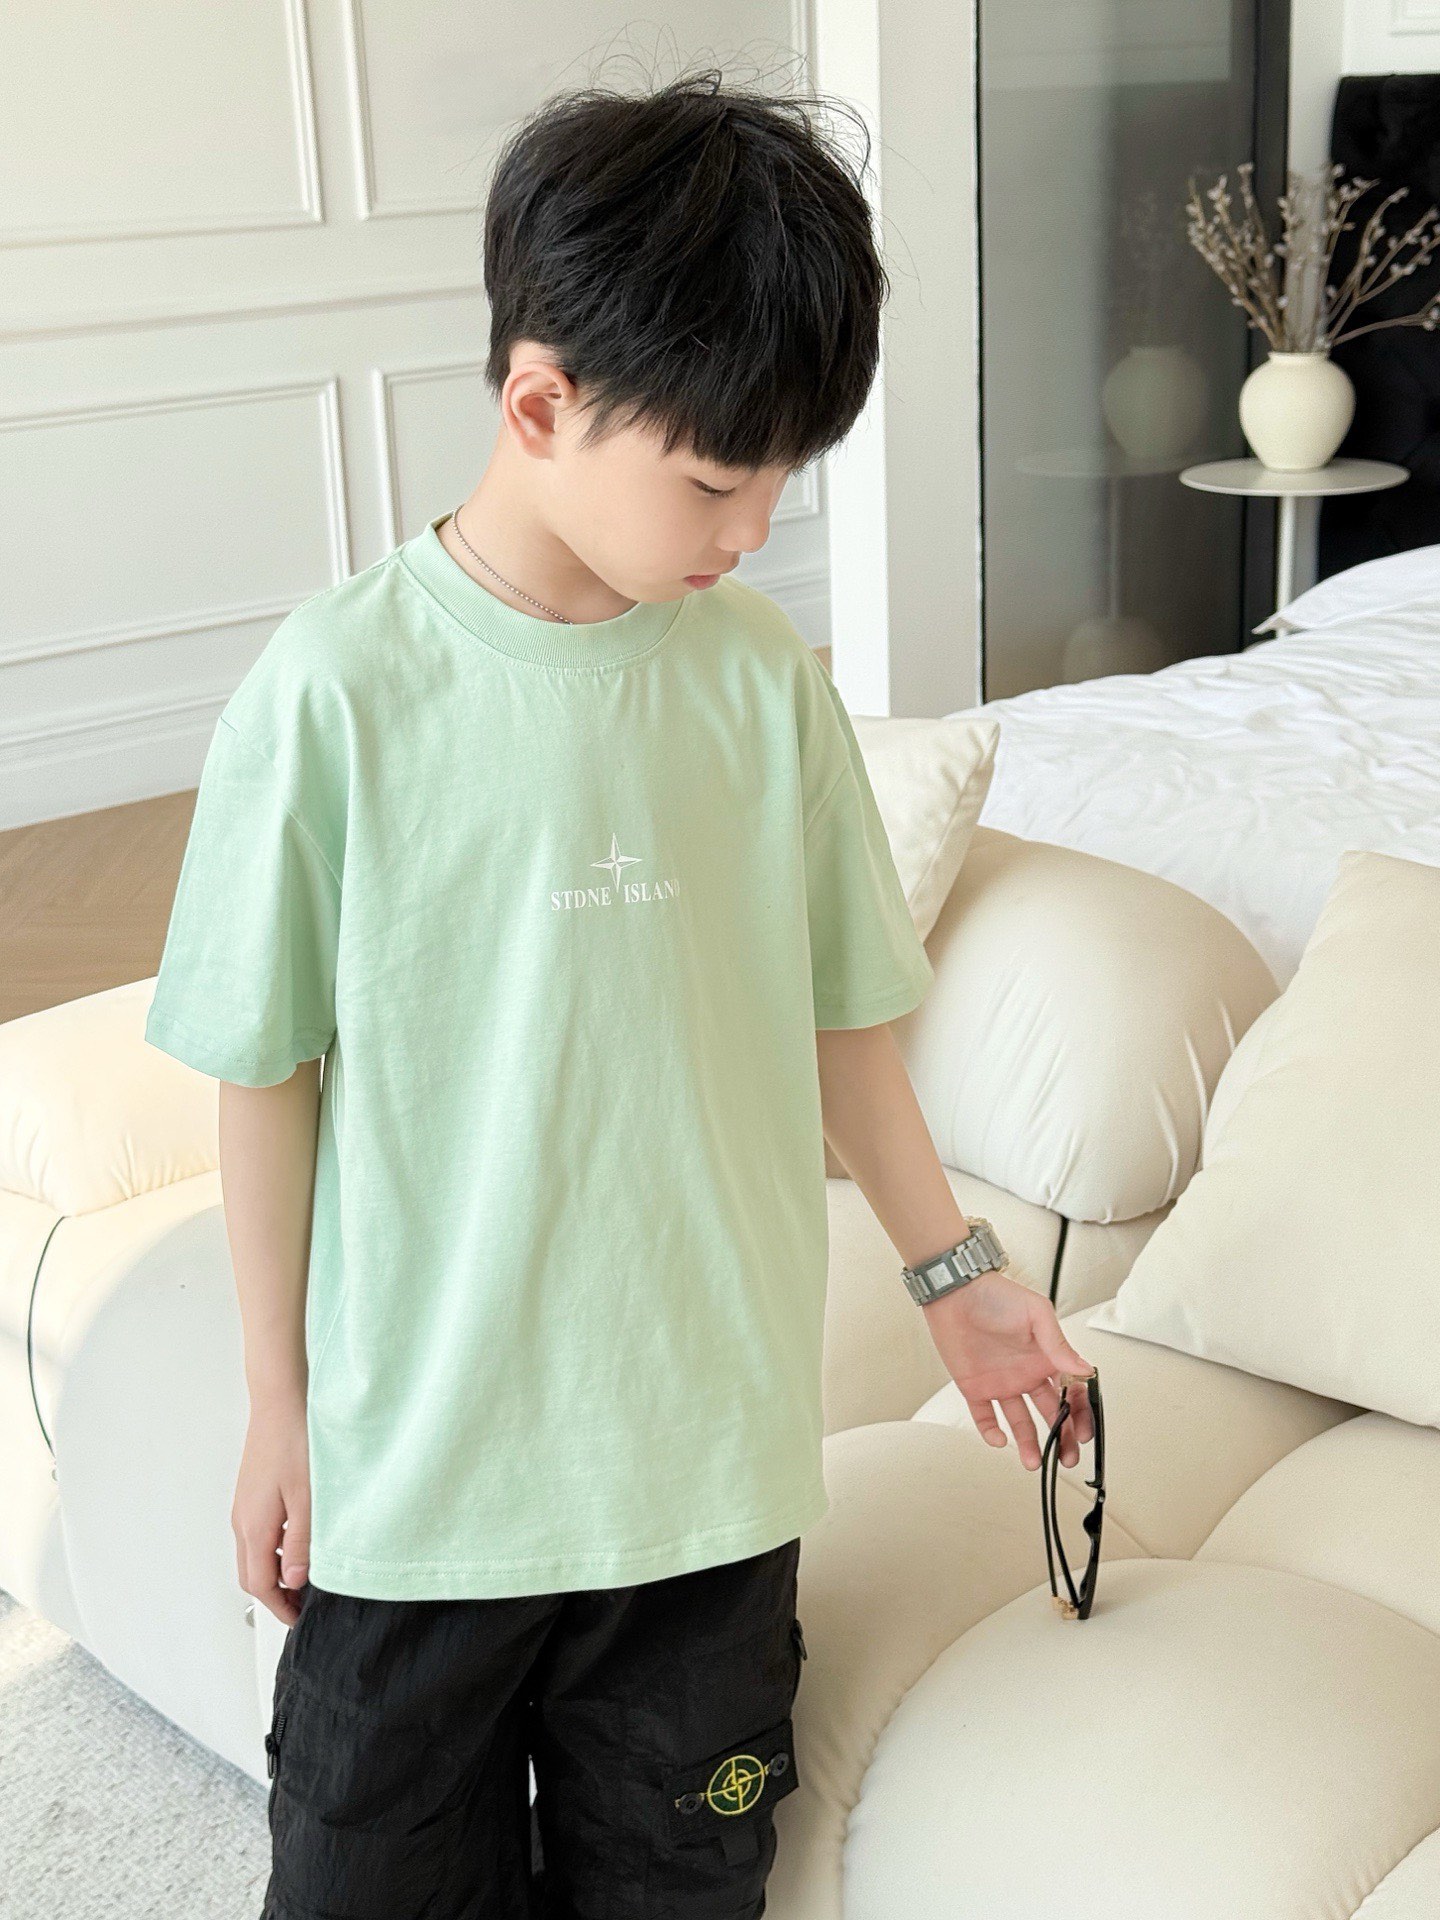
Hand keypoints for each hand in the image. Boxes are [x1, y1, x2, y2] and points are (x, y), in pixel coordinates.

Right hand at [233, 1393, 311, 1625]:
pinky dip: (271, 1552)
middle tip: (301, 1606)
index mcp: (254, 1527)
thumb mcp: (307, 1498)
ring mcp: (243, 1508)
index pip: (260, 1585)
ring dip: (273, 1574)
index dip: (279, 1607)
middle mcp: (242, 1521)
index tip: (298, 1618)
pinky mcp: (250, 1496)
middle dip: (274, 1597)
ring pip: (252, 1556)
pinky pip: (255, 1537)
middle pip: (251, 1575)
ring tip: (304, 1578)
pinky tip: (295, 1544)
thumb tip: (295, 1580)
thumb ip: (301, 1542)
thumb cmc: (295, 1443)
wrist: (279, 1404)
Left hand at [920, 1271, 1096, 1469]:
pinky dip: (991, 1431)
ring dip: (1029, 1443)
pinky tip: (999, 1439)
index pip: (1070, 1394)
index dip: (1079, 1415)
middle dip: (1061, 1438)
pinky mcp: (975, 1387)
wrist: (955, 1292)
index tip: (1082, 1432)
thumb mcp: (1036, 1314)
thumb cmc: (996, 1295)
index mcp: (1046, 1359)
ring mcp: (1001, 1383)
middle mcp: (1026, 1374)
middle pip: (1050, 1414)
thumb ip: (1058, 1344)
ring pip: (1019, 1422)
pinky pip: (984, 1416)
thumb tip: (1084, 1369)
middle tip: (1066, 1457)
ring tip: (1034, 1462)